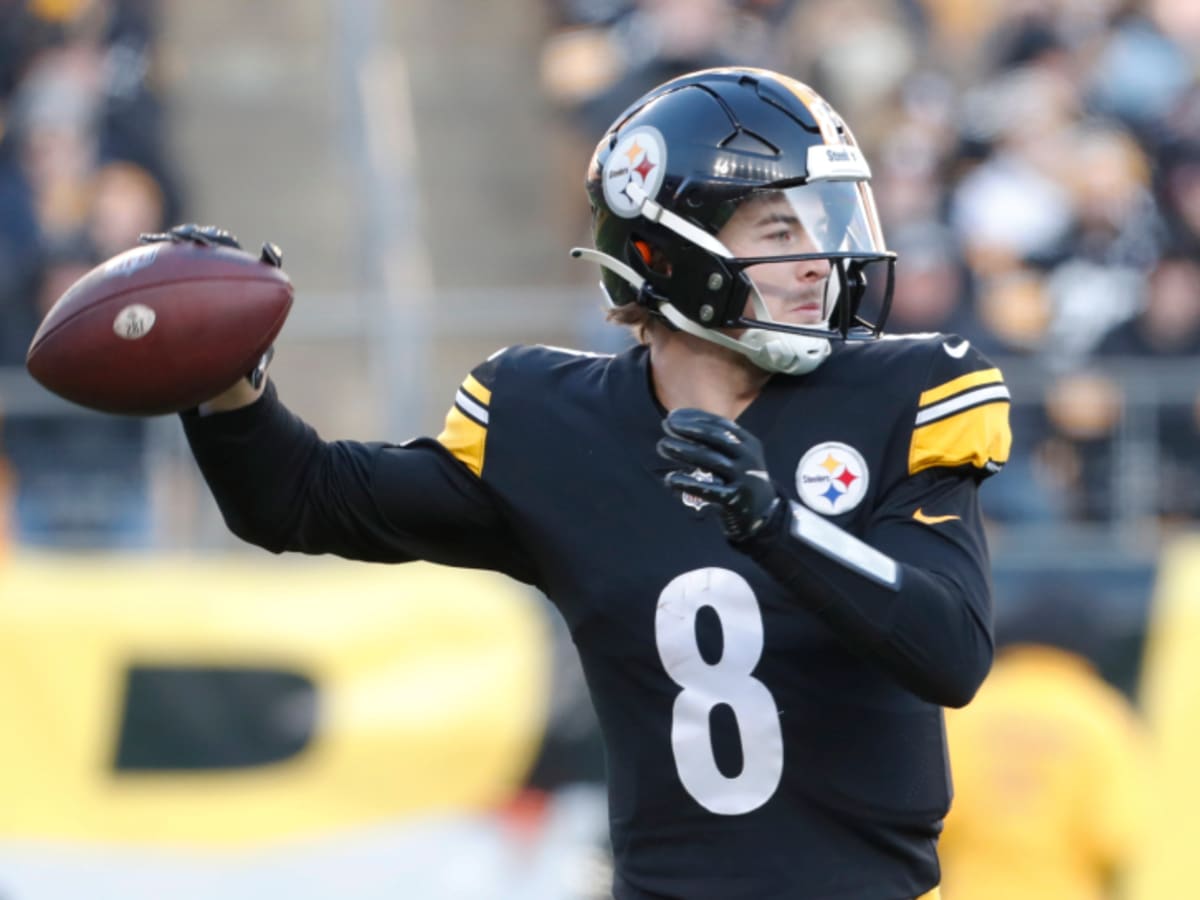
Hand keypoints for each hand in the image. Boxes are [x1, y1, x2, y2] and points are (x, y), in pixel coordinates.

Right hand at [140, 224, 282, 399]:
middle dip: (212, 239)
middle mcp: (231, 274)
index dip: (269, 257)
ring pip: (196, 246)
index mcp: (254, 291)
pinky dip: (158, 250)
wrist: (219, 353)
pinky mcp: (185, 270)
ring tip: (170, 238)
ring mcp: (207, 269)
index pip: (266, 267)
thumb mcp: (247, 367)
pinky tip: (143, 242)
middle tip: (199, 240)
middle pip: (225, 247)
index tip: (268, 252)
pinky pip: (171, 257)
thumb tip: (255, 382)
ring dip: (184, 237)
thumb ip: (252, 370)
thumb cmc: (239, 360)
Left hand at [657, 408, 782, 541]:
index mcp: (749, 444)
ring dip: (684, 451)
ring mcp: (744, 480)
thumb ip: (713, 440)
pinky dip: (688, 484)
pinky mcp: (735, 501)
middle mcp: (748, 459)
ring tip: (662, 445)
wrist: (761, 514)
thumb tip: (678, 422)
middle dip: (689, 429)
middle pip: (716, 438)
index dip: (696, 418)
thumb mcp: (735, 456)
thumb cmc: (738, 479)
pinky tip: (670, 479)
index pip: (720, 425)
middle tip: (666, 425)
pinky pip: (708, 490)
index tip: (673, 415)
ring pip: (710, 461)